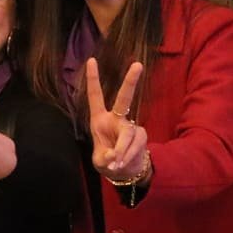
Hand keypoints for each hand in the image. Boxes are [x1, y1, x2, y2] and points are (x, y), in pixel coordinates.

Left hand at [86, 58, 148, 182]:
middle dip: (130, 82)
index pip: (96, 96)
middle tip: (138, 64)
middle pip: (124, 98)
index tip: (91, 60)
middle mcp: (116, 118)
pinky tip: (122, 164)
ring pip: (128, 134)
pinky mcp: (141, 136)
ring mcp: (131, 126)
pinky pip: (134, 146)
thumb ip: (105, 157)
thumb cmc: (107, 161)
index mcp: (100, 119)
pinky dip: (127, 156)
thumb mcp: (100, 161)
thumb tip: (114, 155)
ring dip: (122, 151)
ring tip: (115, 164)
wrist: (125, 172)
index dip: (93, 79)